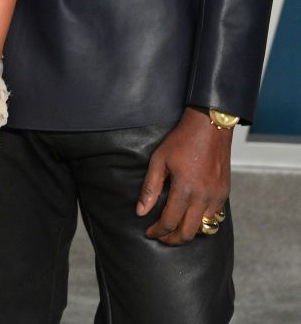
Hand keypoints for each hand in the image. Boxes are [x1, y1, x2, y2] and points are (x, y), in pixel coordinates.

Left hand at [136, 107, 231, 244]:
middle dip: (172, 239)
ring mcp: (216, 196)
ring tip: (175, 226)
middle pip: (188, 233)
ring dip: (188, 230)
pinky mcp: (224, 193)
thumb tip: (140, 212)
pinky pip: (214, 216)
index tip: (149, 232)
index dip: (157, 232)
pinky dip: (202, 220)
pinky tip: (191, 214)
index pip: (169, 222)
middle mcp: (203, 197)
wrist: (209, 126)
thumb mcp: (159, 160)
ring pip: (203, 228)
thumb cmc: (182, 140)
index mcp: (185, 189)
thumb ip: (150, 188)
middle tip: (161, 236)